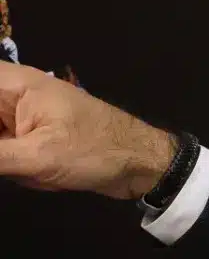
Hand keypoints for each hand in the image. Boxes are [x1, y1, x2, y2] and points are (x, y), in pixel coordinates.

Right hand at [0, 61, 176, 198]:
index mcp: (12, 84)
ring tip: (43, 166)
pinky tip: (45, 174)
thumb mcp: (36, 156)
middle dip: (9, 150)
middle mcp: (11, 95)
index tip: (7, 143)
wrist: (144, 166)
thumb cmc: (96, 151)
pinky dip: (19, 169)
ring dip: (14, 162)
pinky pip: (6, 153)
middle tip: (28, 155)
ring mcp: (18, 119)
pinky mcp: (26, 139)